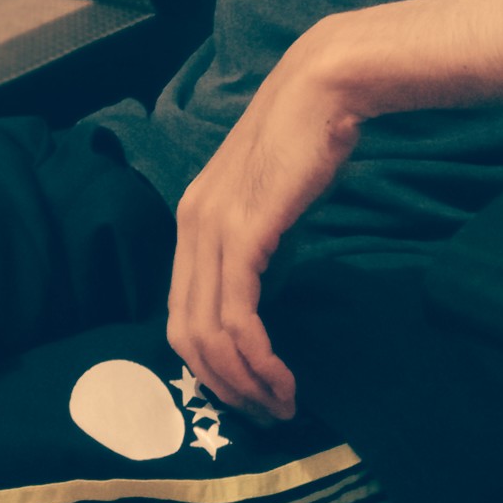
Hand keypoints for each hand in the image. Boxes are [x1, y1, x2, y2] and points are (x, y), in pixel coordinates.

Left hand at [166, 36, 359, 424]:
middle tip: (263, 413)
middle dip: (222, 385)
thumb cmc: (309, 139)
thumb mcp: (272, 200)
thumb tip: (267, 292)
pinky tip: (283, 376)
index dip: (209, 363)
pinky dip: (257, 358)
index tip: (247, 391)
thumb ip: (259, 241)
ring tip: (280, 405)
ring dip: (243, 382)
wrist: (323, 89)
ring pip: (208, 335)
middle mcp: (190, 226)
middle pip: (184, 334)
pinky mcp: (242, 233)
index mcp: (192, 220)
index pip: (180, 313)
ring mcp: (211, 229)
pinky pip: (238, 317)